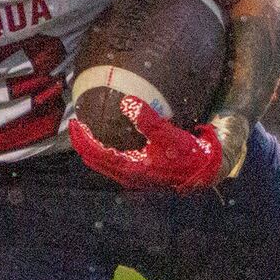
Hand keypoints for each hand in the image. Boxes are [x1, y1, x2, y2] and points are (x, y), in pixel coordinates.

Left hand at [69, 96, 234, 190]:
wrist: (204, 172)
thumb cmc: (188, 155)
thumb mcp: (169, 135)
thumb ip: (148, 119)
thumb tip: (127, 102)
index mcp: (131, 168)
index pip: (95, 153)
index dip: (81, 137)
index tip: (75, 121)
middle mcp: (128, 176)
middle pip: (93, 160)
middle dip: (81, 142)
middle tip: (76, 123)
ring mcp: (132, 177)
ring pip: (101, 164)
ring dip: (91, 147)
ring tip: (87, 129)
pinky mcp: (138, 174)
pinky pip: (111, 163)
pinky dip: (103, 151)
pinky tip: (107, 138)